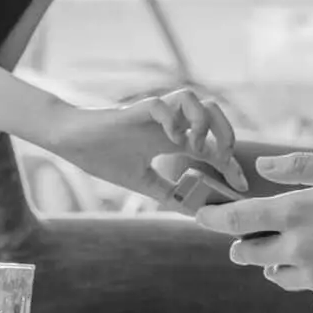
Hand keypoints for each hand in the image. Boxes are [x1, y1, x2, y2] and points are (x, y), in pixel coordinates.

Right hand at [38, 90, 238, 198]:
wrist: (71, 140)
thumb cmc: (104, 156)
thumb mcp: (142, 181)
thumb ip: (169, 193)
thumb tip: (194, 213)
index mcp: (172, 138)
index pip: (212, 145)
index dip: (231, 163)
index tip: (241, 186)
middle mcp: (169, 123)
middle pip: (213, 111)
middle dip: (226, 133)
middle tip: (222, 158)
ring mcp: (154, 114)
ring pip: (193, 98)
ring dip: (201, 122)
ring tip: (192, 146)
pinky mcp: (136, 110)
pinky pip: (163, 104)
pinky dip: (172, 119)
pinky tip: (170, 138)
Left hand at [193, 152, 312, 309]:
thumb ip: (299, 166)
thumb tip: (261, 167)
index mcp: (297, 213)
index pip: (238, 221)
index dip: (213, 218)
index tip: (200, 215)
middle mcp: (298, 249)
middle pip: (248, 254)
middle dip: (244, 245)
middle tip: (254, 237)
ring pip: (276, 275)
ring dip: (278, 262)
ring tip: (304, 247)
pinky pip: (309, 290)